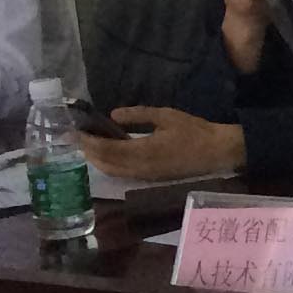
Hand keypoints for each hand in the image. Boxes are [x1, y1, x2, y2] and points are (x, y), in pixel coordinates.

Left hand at [78, 106, 244, 181]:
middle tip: (75, 138)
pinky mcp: (151, 177)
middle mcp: (140, 167)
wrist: (218, 152)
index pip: (106, 149)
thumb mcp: (166, 116)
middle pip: (104, 163)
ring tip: (88, 146)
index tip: (73, 131)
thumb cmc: (194, 131)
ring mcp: (145, 175)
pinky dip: (110, 165)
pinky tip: (108, 154)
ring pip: (112, 171)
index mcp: (144, 151)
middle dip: (87, 151)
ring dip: (97, 160)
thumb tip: (113, 115)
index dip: (87, 141)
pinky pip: (122, 173)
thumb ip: (138, 115)